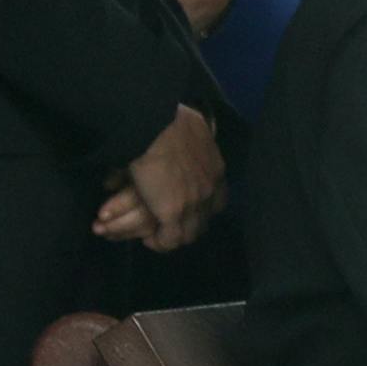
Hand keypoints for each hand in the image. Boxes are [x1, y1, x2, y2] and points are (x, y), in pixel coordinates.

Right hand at [96, 104, 224, 250]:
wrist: (155, 124)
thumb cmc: (167, 123)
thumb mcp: (193, 136)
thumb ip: (191, 150)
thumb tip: (172, 155)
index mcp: (216, 169)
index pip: (217, 200)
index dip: (202, 208)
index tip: (187, 209)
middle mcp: (211, 188)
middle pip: (205, 220)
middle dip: (189, 226)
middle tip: (170, 227)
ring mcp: (194, 202)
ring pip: (189, 233)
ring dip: (173, 237)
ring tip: (158, 236)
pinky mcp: (173, 212)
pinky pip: (170, 239)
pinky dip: (159, 242)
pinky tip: (149, 240)